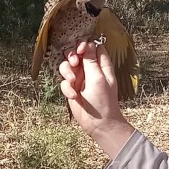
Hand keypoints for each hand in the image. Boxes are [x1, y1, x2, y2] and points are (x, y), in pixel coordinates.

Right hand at [58, 41, 133, 158]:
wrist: (98, 124)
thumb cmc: (103, 101)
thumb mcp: (97, 79)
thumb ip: (91, 61)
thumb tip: (88, 43)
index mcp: (101, 65)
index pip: (93, 46)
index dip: (85, 45)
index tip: (80, 50)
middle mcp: (90, 69)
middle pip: (77, 54)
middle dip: (72, 57)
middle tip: (74, 63)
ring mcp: (81, 78)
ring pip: (67, 66)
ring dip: (67, 72)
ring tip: (72, 82)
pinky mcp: (72, 88)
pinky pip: (64, 82)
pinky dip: (67, 88)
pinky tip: (74, 96)